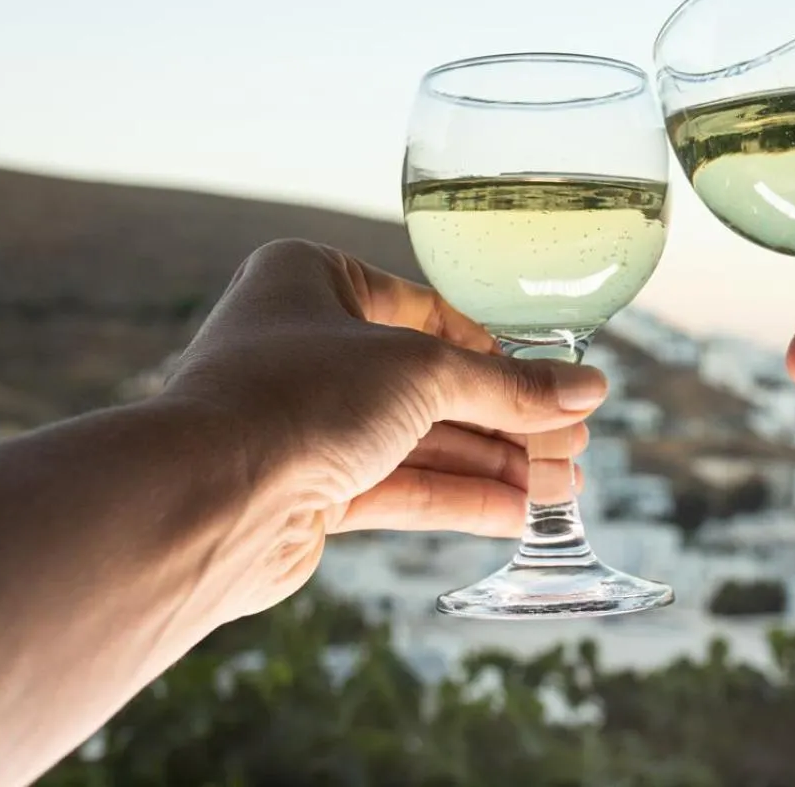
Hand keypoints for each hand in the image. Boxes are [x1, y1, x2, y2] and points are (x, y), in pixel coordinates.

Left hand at [162, 239, 604, 608]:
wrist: (204, 499)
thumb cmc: (298, 397)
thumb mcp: (424, 374)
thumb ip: (510, 387)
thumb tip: (590, 390)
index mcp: (310, 281)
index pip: (425, 310)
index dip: (495, 348)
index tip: (552, 379)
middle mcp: (301, 346)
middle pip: (429, 382)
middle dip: (505, 417)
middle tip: (573, 442)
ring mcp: (303, 422)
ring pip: (416, 439)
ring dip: (491, 463)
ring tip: (563, 486)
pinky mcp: (306, 490)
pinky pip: (396, 487)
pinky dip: (457, 498)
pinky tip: (516, 513)